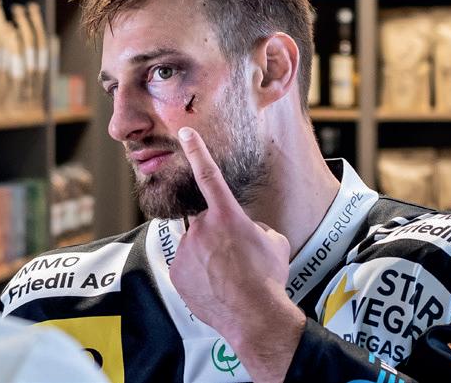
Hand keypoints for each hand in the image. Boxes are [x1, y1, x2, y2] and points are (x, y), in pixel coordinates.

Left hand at [169, 127, 306, 382]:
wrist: (254, 317)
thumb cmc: (269, 278)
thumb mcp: (274, 243)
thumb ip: (254, 227)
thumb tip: (245, 229)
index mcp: (227, 215)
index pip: (209, 174)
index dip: (197, 151)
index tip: (186, 133)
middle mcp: (201, 228)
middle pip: (206, 223)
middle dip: (218, 236)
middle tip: (236, 259)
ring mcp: (186, 251)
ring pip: (195, 246)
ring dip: (208, 256)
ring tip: (229, 278)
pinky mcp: (177, 272)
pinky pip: (187, 266)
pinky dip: (199, 274)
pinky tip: (216, 288)